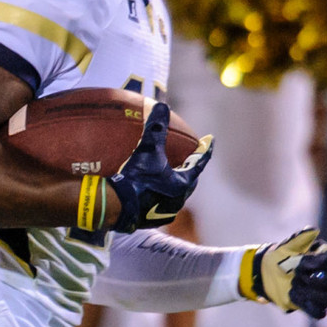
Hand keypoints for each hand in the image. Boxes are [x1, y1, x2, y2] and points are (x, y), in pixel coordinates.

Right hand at [103, 101, 211, 232]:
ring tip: (167, 175)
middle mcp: (177, 201)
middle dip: (189, 169)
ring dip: (172, 183)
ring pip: (174, 195)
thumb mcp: (147, 151)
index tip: (209, 140)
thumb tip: (162, 106)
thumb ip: (156, 129)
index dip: (204, 150)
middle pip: (189, 181)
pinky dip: (156, 194)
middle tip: (189, 159)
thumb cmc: (137, 180)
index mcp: (182, 184)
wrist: (116, 208)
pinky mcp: (148, 220)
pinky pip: (157, 203)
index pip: (198, 163)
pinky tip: (146, 191)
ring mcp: (163, 212)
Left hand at [247, 227, 326, 317]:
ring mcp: (323, 291)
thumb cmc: (281, 256)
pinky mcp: (313, 304)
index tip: (302, 261)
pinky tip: (291, 295)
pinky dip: (306, 305)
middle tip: (296, 274)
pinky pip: (319, 312)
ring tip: (292, 285)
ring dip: (309, 293)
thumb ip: (300, 238)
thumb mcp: (288, 245)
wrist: (266, 272)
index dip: (322, 262)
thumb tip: (312, 230)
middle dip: (315, 279)